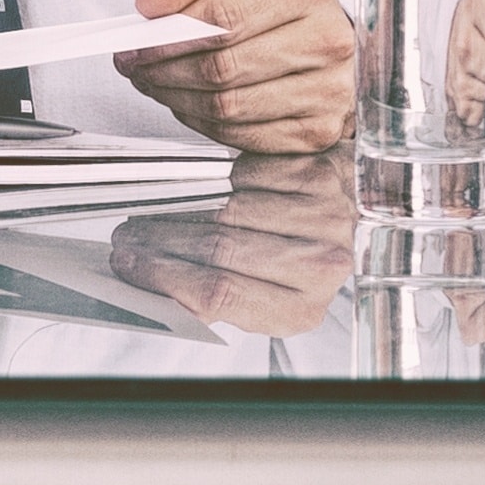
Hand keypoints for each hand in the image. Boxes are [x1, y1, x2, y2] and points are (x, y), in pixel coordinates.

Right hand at [107, 152, 367, 333]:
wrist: (356, 220)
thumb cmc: (298, 262)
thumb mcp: (261, 300)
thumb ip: (214, 298)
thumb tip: (151, 284)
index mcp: (298, 310)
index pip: (218, 292)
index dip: (162, 276)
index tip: (128, 265)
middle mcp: (319, 265)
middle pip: (218, 247)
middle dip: (160, 240)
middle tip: (129, 236)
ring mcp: (324, 216)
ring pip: (227, 207)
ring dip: (179, 208)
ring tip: (155, 213)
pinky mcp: (319, 174)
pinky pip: (245, 173)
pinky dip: (216, 180)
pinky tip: (202, 189)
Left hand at [116, 0, 358, 153]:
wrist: (320, 36)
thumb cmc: (270, 6)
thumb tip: (150, 2)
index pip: (224, 19)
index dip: (169, 38)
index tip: (134, 45)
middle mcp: (325, 39)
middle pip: (223, 68)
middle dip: (164, 71)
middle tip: (135, 67)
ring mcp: (327, 90)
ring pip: (229, 107)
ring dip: (177, 99)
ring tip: (155, 83)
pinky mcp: (317, 131)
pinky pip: (241, 136)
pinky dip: (203, 123)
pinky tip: (188, 104)